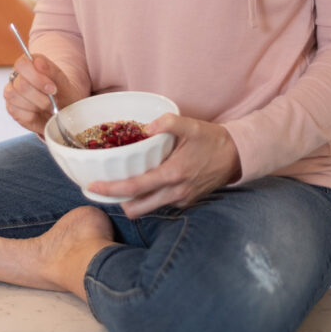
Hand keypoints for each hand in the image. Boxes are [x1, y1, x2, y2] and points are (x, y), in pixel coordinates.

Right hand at [4, 52, 87, 135]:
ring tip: (47, 107)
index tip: (53, 89)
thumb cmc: (63, 94)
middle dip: (40, 96)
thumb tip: (38, 62)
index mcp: (29, 64)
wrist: (64, 111)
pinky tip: (38, 113)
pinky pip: (15, 111)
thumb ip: (52, 71)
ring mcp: (12, 92)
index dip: (37, 78)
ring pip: (15, 97)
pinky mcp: (11, 108)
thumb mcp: (63, 83)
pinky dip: (30, 115)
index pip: (22, 65)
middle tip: (53, 101)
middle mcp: (17, 76)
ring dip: (36, 105)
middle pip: (20, 84)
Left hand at [87, 114, 241, 218]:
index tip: (93, 187)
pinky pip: (160, 204)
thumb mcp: (190, 125)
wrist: (237, 156)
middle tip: (102, 189)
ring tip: (118, 185)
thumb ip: (167, 123)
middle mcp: (175, 192)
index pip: (135, 188)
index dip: (112, 189)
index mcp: (173, 174)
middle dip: (117, 202)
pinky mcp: (186, 201)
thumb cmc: (211, 140)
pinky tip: (142, 183)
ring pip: (148, 208)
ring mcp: (181, 200)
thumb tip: (144, 128)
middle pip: (137, 208)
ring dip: (132, 201)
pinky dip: (147, 198)